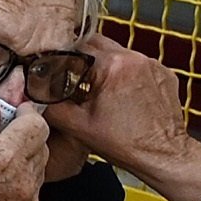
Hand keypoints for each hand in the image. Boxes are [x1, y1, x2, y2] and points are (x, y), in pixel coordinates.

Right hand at [0, 94, 50, 200]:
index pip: (36, 125)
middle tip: (1, 136)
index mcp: (3, 159)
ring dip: (24, 160)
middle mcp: (21, 181)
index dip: (26, 113)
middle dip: (26, 135)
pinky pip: (33, 190)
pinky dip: (21, 183)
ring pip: (39, 168)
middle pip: (41, 145)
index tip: (16, 110)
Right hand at [44, 33, 200, 200]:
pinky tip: (122, 95)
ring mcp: (151, 65)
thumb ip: (51, 105)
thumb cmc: (127, 144)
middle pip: (97, 44)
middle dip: (83, 59)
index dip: (62, 60)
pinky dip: (126, 75)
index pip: (76, 47)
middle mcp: (134, 59)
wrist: (164, 155)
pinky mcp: (163, 73)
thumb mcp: (78, 126)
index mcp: (111, 67)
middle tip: (75, 79)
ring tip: (100, 90)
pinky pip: (137, 65)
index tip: (57, 73)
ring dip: (105, 66)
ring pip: (118, 53)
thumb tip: (36, 93)